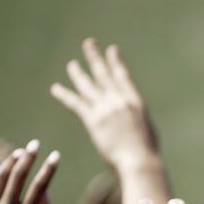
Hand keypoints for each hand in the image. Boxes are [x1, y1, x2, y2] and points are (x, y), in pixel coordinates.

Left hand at [0, 140, 58, 203]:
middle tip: (36, 144)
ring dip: (11, 161)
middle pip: (18, 176)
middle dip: (29, 157)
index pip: (39, 188)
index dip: (49, 170)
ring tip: (20, 153)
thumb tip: (45, 192)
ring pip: (0, 174)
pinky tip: (2, 168)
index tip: (56, 155)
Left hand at [51, 39, 158, 170]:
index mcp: (135, 102)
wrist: (139, 160)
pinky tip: (56, 88)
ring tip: (72, 64)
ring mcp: (106, 109)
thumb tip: (133, 117)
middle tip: (89, 43)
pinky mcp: (94, 120)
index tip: (111, 50)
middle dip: (95, 57)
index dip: (115, 61)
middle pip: (104, 74)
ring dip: (78, 73)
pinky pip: (76, 103)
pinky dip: (65, 95)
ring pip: (88, 85)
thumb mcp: (147, 128)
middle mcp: (119, 101)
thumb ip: (137, 118)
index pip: (122, 76)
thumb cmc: (147, 151)